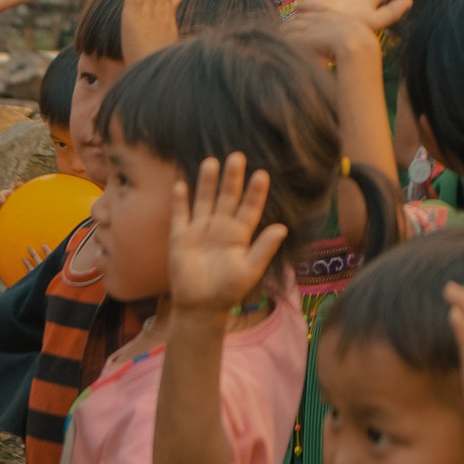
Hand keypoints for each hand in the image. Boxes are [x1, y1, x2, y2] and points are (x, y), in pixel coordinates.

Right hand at [166, 156, 287, 316]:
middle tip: (237, 157)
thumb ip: (264, 249)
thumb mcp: (250, 270)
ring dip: (207, 183)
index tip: (262, 175)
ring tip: (212, 162)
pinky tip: (181, 185)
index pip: (250, 208)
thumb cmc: (228, 290)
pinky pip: (180, 215)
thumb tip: (283, 228)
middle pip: (227, 198)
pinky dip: (180, 202)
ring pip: (205, 201)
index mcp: (240, 234)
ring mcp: (200, 230)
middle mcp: (221, 227)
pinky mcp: (180, 237)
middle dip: (232, 179)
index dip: (255, 193)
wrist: (200, 306)